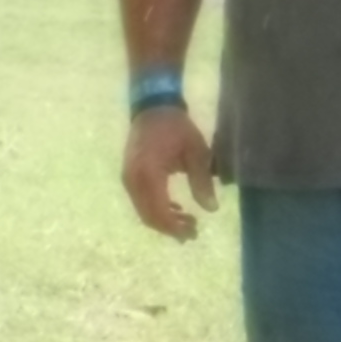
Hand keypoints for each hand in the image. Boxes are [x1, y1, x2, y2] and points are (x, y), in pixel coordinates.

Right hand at [123, 105, 220, 238]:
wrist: (152, 109)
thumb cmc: (177, 128)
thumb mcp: (196, 152)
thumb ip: (202, 181)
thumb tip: (211, 209)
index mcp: (149, 174)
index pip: (159, 211)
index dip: (175, 227)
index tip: (194, 232)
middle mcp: (133, 180)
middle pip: (149, 216)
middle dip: (170, 228)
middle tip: (194, 232)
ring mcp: (128, 179)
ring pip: (143, 210)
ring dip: (164, 220)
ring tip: (189, 222)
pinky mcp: (129, 176)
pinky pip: (141, 200)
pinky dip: (157, 209)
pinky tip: (176, 209)